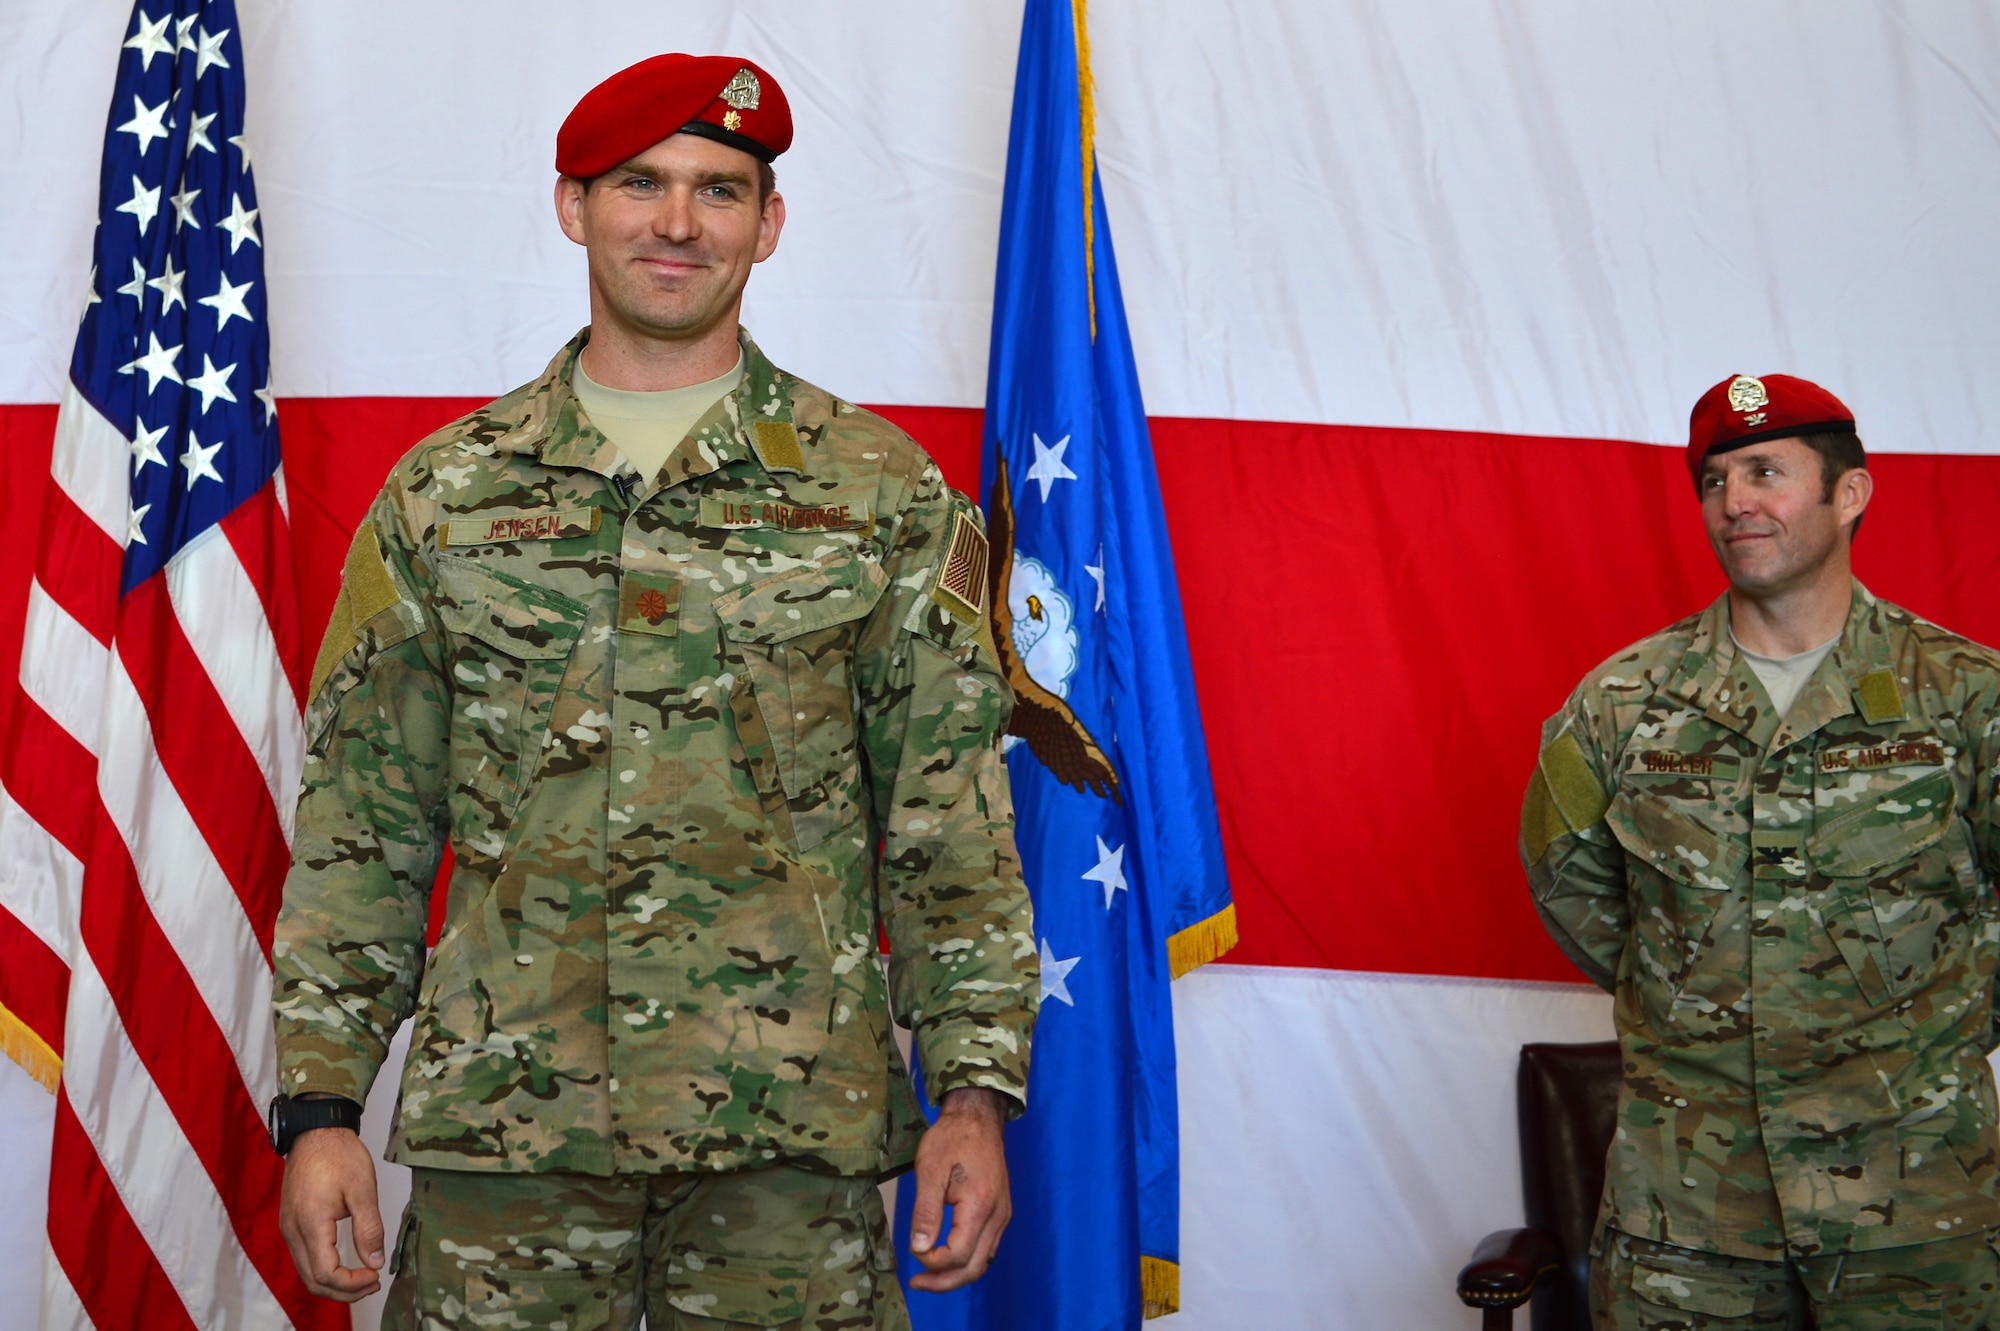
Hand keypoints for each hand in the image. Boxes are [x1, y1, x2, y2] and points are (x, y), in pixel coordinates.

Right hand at [277, 1119, 384, 1301]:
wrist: (316, 1132)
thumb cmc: (338, 1155)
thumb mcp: (362, 1189)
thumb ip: (369, 1229)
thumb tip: (375, 1262)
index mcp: (310, 1224)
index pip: (326, 1274)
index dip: (352, 1283)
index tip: (375, 1276)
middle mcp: (293, 1232)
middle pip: (313, 1281)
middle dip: (344, 1291)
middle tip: (372, 1284)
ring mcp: (289, 1229)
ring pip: (307, 1273)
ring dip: (334, 1283)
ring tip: (364, 1277)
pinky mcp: (292, 1224)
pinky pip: (304, 1259)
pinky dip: (324, 1270)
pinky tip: (346, 1264)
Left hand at [906, 1087, 1011, 1291]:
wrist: (977, 1118)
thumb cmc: (952, 1138)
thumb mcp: (930, 1170)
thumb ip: (925, 1212)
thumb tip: (919, 1248)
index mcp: (980, 1206)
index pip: (958, 1255)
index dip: (933, 1262)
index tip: (912, 1251)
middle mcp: (998, 1216)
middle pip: (974, 1268)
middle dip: (944, 1282)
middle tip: (917, 1283)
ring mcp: (1002, 1216)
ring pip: (983, 1262)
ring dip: (955, 1275)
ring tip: (928, 1275)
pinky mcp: (1000, 1214)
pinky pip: (986, 1249)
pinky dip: (966, 1261)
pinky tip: (946, 1257)